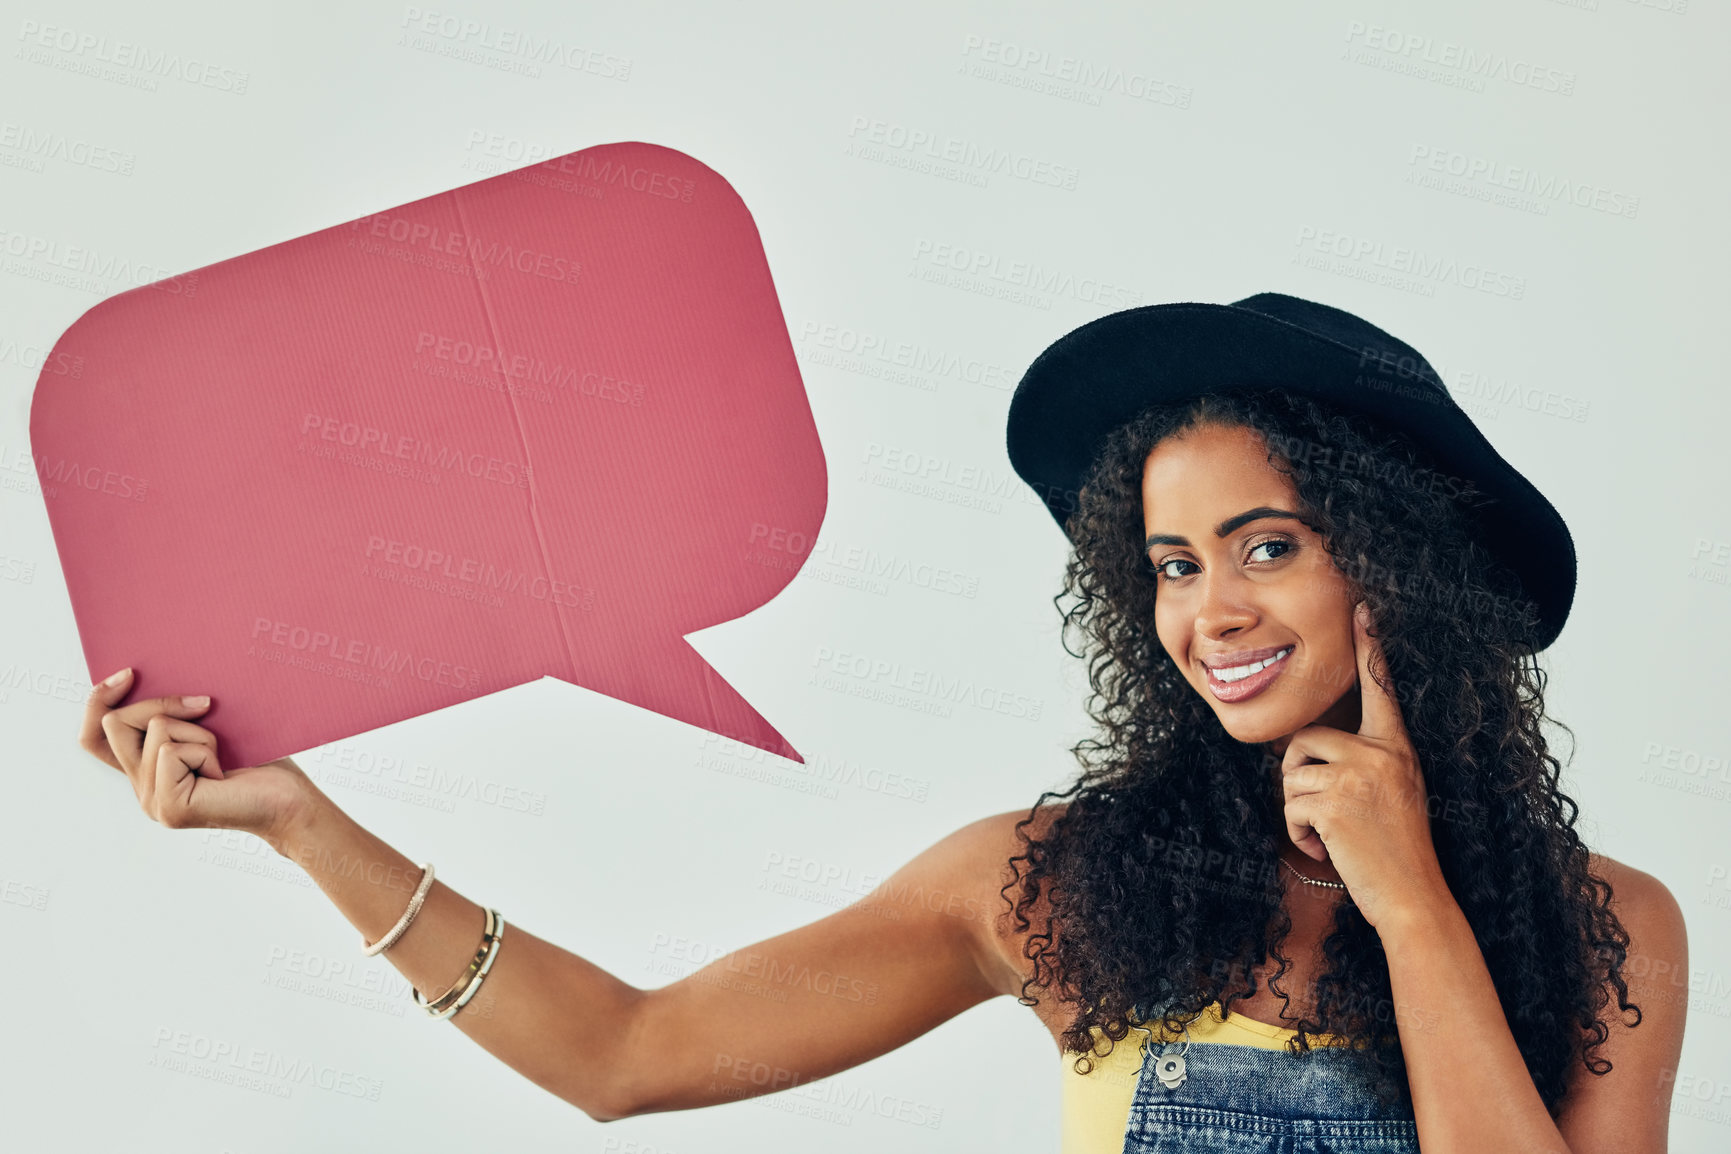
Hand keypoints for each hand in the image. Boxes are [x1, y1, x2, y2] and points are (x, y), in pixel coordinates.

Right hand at [79, 668, 314, 844]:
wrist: (290, 800)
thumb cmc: (259, 763)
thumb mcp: (207, 728)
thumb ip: (172, 717)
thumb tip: (146, 677)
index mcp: (146, 770)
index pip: (93, 737)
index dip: (99, 701)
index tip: (129, 674)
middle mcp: (142, 789)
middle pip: (115, 724)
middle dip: (160, 703)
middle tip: (206, 705)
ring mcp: (152, 801)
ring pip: (153, 730)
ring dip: (197, 732)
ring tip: (221, 756)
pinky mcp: (168, 804)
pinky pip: (171, 750)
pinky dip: (204, 749)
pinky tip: (222, 773)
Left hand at [1279, 603, 1453, 931]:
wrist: (1413, 898)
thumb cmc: (1397, 851)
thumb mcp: (1395, 794)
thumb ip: (1364, 765)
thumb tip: (1308, 753)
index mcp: (1397, 748)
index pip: (1382, 690)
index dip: (1371, 648)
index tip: (1362, 609)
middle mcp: (1381, 754)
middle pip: (1304, 740)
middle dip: (1298, 777)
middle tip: (1324, 810)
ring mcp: (1359, 777)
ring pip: (1291, 777)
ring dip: (1299, 812)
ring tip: (1335, 834)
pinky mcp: (1335, 803)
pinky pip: (1290, 807)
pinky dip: (1300, 834)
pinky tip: (1329, 849)